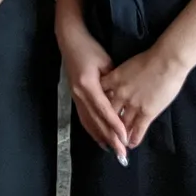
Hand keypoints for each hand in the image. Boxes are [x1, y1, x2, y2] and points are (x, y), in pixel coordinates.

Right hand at [58, 21, 127, 159]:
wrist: (69, 40)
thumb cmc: (89, 48)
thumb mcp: (105, 62)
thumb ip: (113, 81)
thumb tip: (122, 98)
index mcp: (88, 85)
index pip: (104, 110)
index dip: (115, 126)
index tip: (125, 139)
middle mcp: (79, 94)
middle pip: (96, 121)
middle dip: (110, 138)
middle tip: (122, 154)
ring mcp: (75, 96)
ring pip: (88, 122)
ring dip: (101, 137)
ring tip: (113, 151)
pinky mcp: (74, 96)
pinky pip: (83, 117)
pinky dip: (92, 130)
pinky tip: (99, 138)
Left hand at [100, 43, 191, 149]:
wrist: (167, 60)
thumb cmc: (150, 58)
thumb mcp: (126, 65)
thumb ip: (119, 76)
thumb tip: (117, 84)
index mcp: (113, 80)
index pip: (99, 96)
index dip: (96, 107)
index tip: (93, 115)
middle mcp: (120, 94)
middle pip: (107, 113)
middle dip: (104, 126)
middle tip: (102, 135)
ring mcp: (133, 104)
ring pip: (121, 124)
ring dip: (118, 135)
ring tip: (116, 143)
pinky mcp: (147, 112)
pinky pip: (138, 129)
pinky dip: (134, 138)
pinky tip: (131, 144)